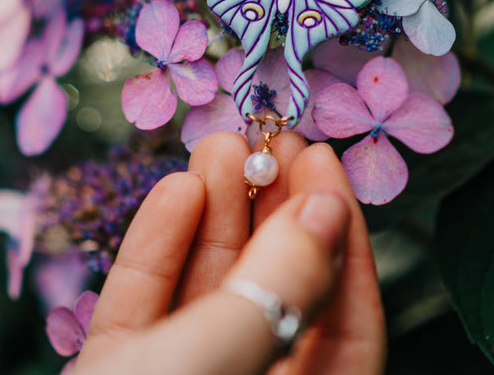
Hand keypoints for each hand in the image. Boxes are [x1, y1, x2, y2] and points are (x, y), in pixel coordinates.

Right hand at [74, 132, 385, 374]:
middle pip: (276, 296)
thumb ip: (281, 285)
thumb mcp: (220, 358)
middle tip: (266, 140)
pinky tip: (174, 192)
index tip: (322, 161)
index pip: (345, 323)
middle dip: (270, 212)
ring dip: (214, 216)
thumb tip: (326, 209)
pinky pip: (147, 307)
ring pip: (209, 294)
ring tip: (216, 148)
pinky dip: (159, 250)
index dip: (340, 238)